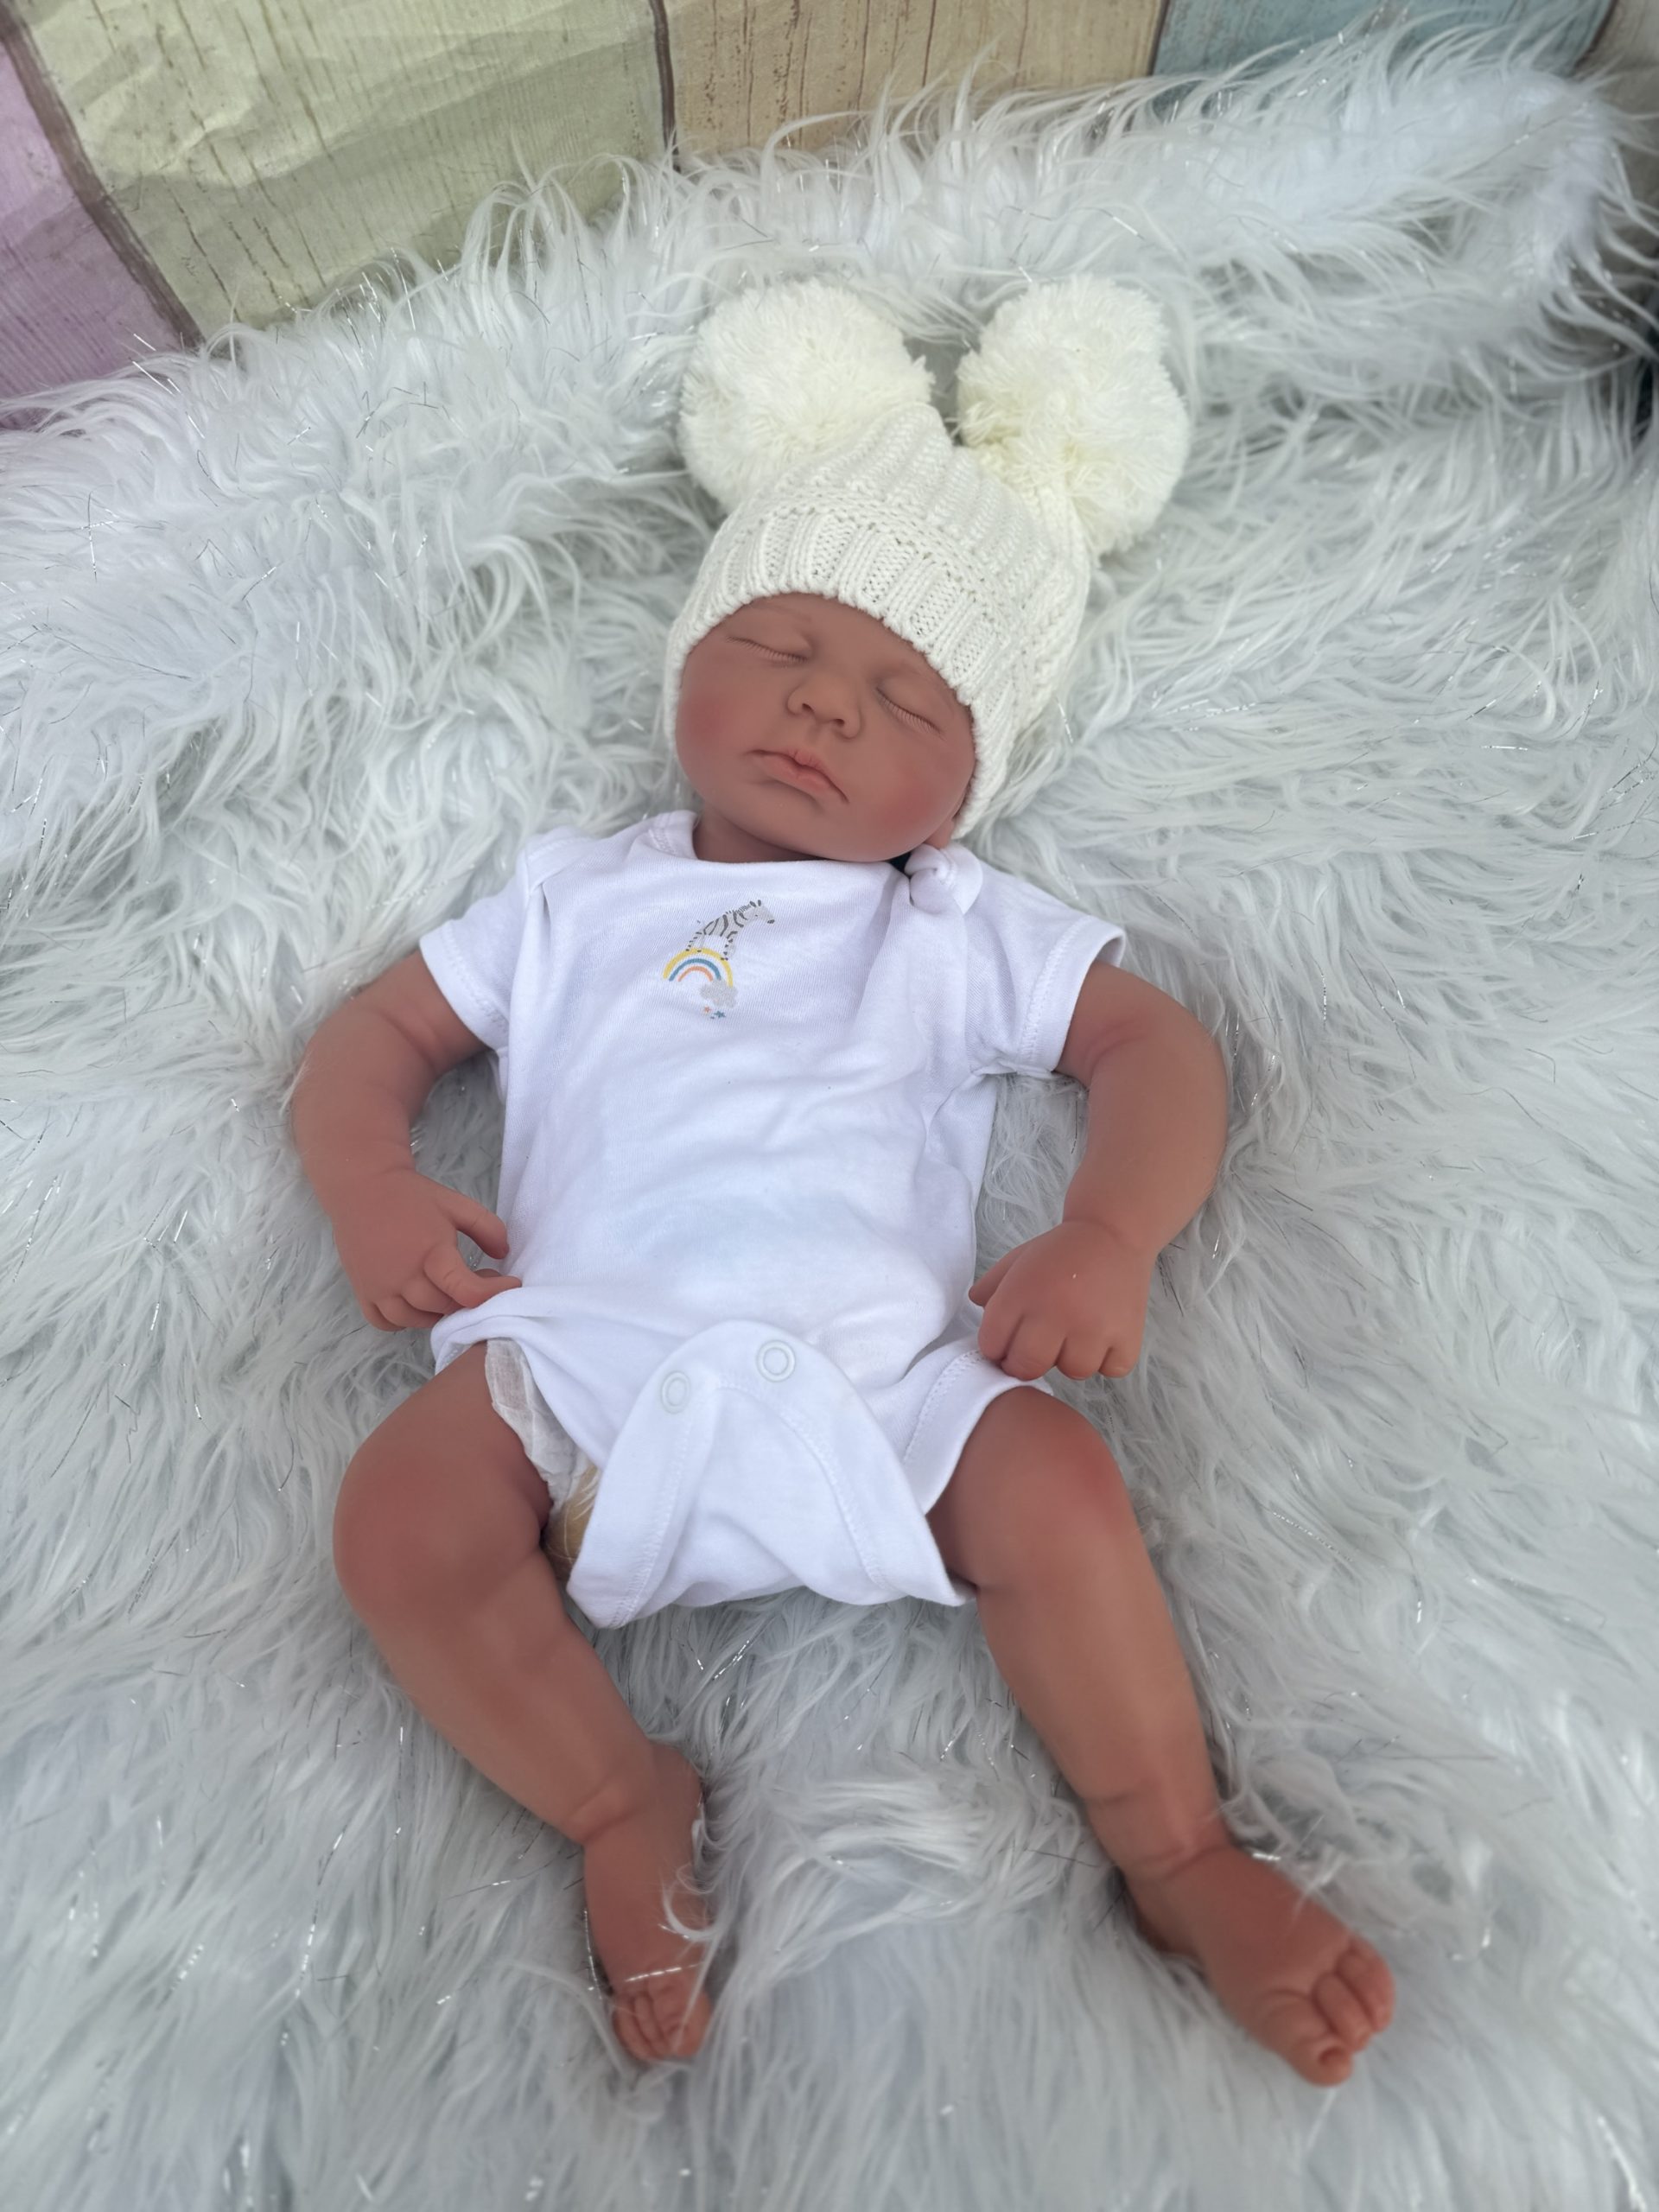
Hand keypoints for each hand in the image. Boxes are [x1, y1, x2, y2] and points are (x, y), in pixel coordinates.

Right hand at [328, 1167, 521, 1331]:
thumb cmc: (412, 1196)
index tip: (510, 1283)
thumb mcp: (457, 1204)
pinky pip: (385, 1323)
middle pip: (443, 1308)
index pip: (466, 1291)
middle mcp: (404, 1276)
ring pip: (415, 1320)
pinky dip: (403, 1321)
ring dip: (436, 1314)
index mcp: (431, 1253)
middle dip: (466, 1300)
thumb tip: (504, 1255)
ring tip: (445, 1291)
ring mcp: (381, 1288)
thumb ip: (487, 1227)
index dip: (493, 1293)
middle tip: (475, 1280)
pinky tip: (414, 1303)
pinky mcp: (363, 1292)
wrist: (363, 1188)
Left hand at [968, 1219, 1153, 1381]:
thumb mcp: (1017, 1260)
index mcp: (1021, 1294)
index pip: (992, 1346)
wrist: (1113, 1232)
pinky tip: (1104, 1334)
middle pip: (1027, 1367)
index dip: (996, 1348)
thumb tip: (975, 1308)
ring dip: (1070, 1359)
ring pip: (1072, 1372)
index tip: (1006, 1342)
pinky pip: (1110, 1370)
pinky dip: (1107, 1358)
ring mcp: (1094, 1329)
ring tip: (1077, 1333)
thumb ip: (991, 1286)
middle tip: (1038, 1347)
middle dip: (1026, 1362)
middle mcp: (1056, 1314)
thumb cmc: (1060, 1251)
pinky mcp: (1127, 1338)